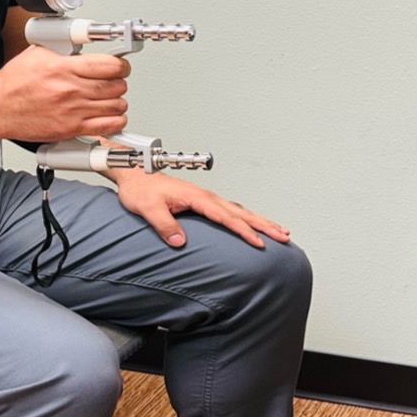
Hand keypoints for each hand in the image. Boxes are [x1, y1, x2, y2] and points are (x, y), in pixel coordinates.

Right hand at [0, 45, 130, 140]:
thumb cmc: (13, 84)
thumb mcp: (37, 53)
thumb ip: (62, 47)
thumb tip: (82, 41)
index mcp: (63, 68)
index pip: (109, 65)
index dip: (120, 65)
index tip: (119, 65)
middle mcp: (70, 91)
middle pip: (116, 85)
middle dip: (119, 81)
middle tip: (114, 81)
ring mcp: (72, 112)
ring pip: (116, 106)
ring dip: (118, 101)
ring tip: (110, 98)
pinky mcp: (71, 129)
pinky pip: (107, 127)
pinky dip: (114, 121)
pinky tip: (110, 116)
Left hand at [112, 170, 290, 248]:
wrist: (132, 174)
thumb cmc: (139, 189)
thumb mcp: (147, 208)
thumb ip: (164, 224)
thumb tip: (179, 241)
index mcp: (196, 196)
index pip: (225, 216)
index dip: (243, 231)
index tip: (258, 242)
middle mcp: (204, 196)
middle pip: (240, 211)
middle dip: (264, 224)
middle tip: (284, 236)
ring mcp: (204, 197)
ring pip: (238, 210)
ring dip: (259, 221)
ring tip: (279, 231)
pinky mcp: (200, 201)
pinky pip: (229, 210)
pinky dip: (245, 218)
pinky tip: (251, 224)